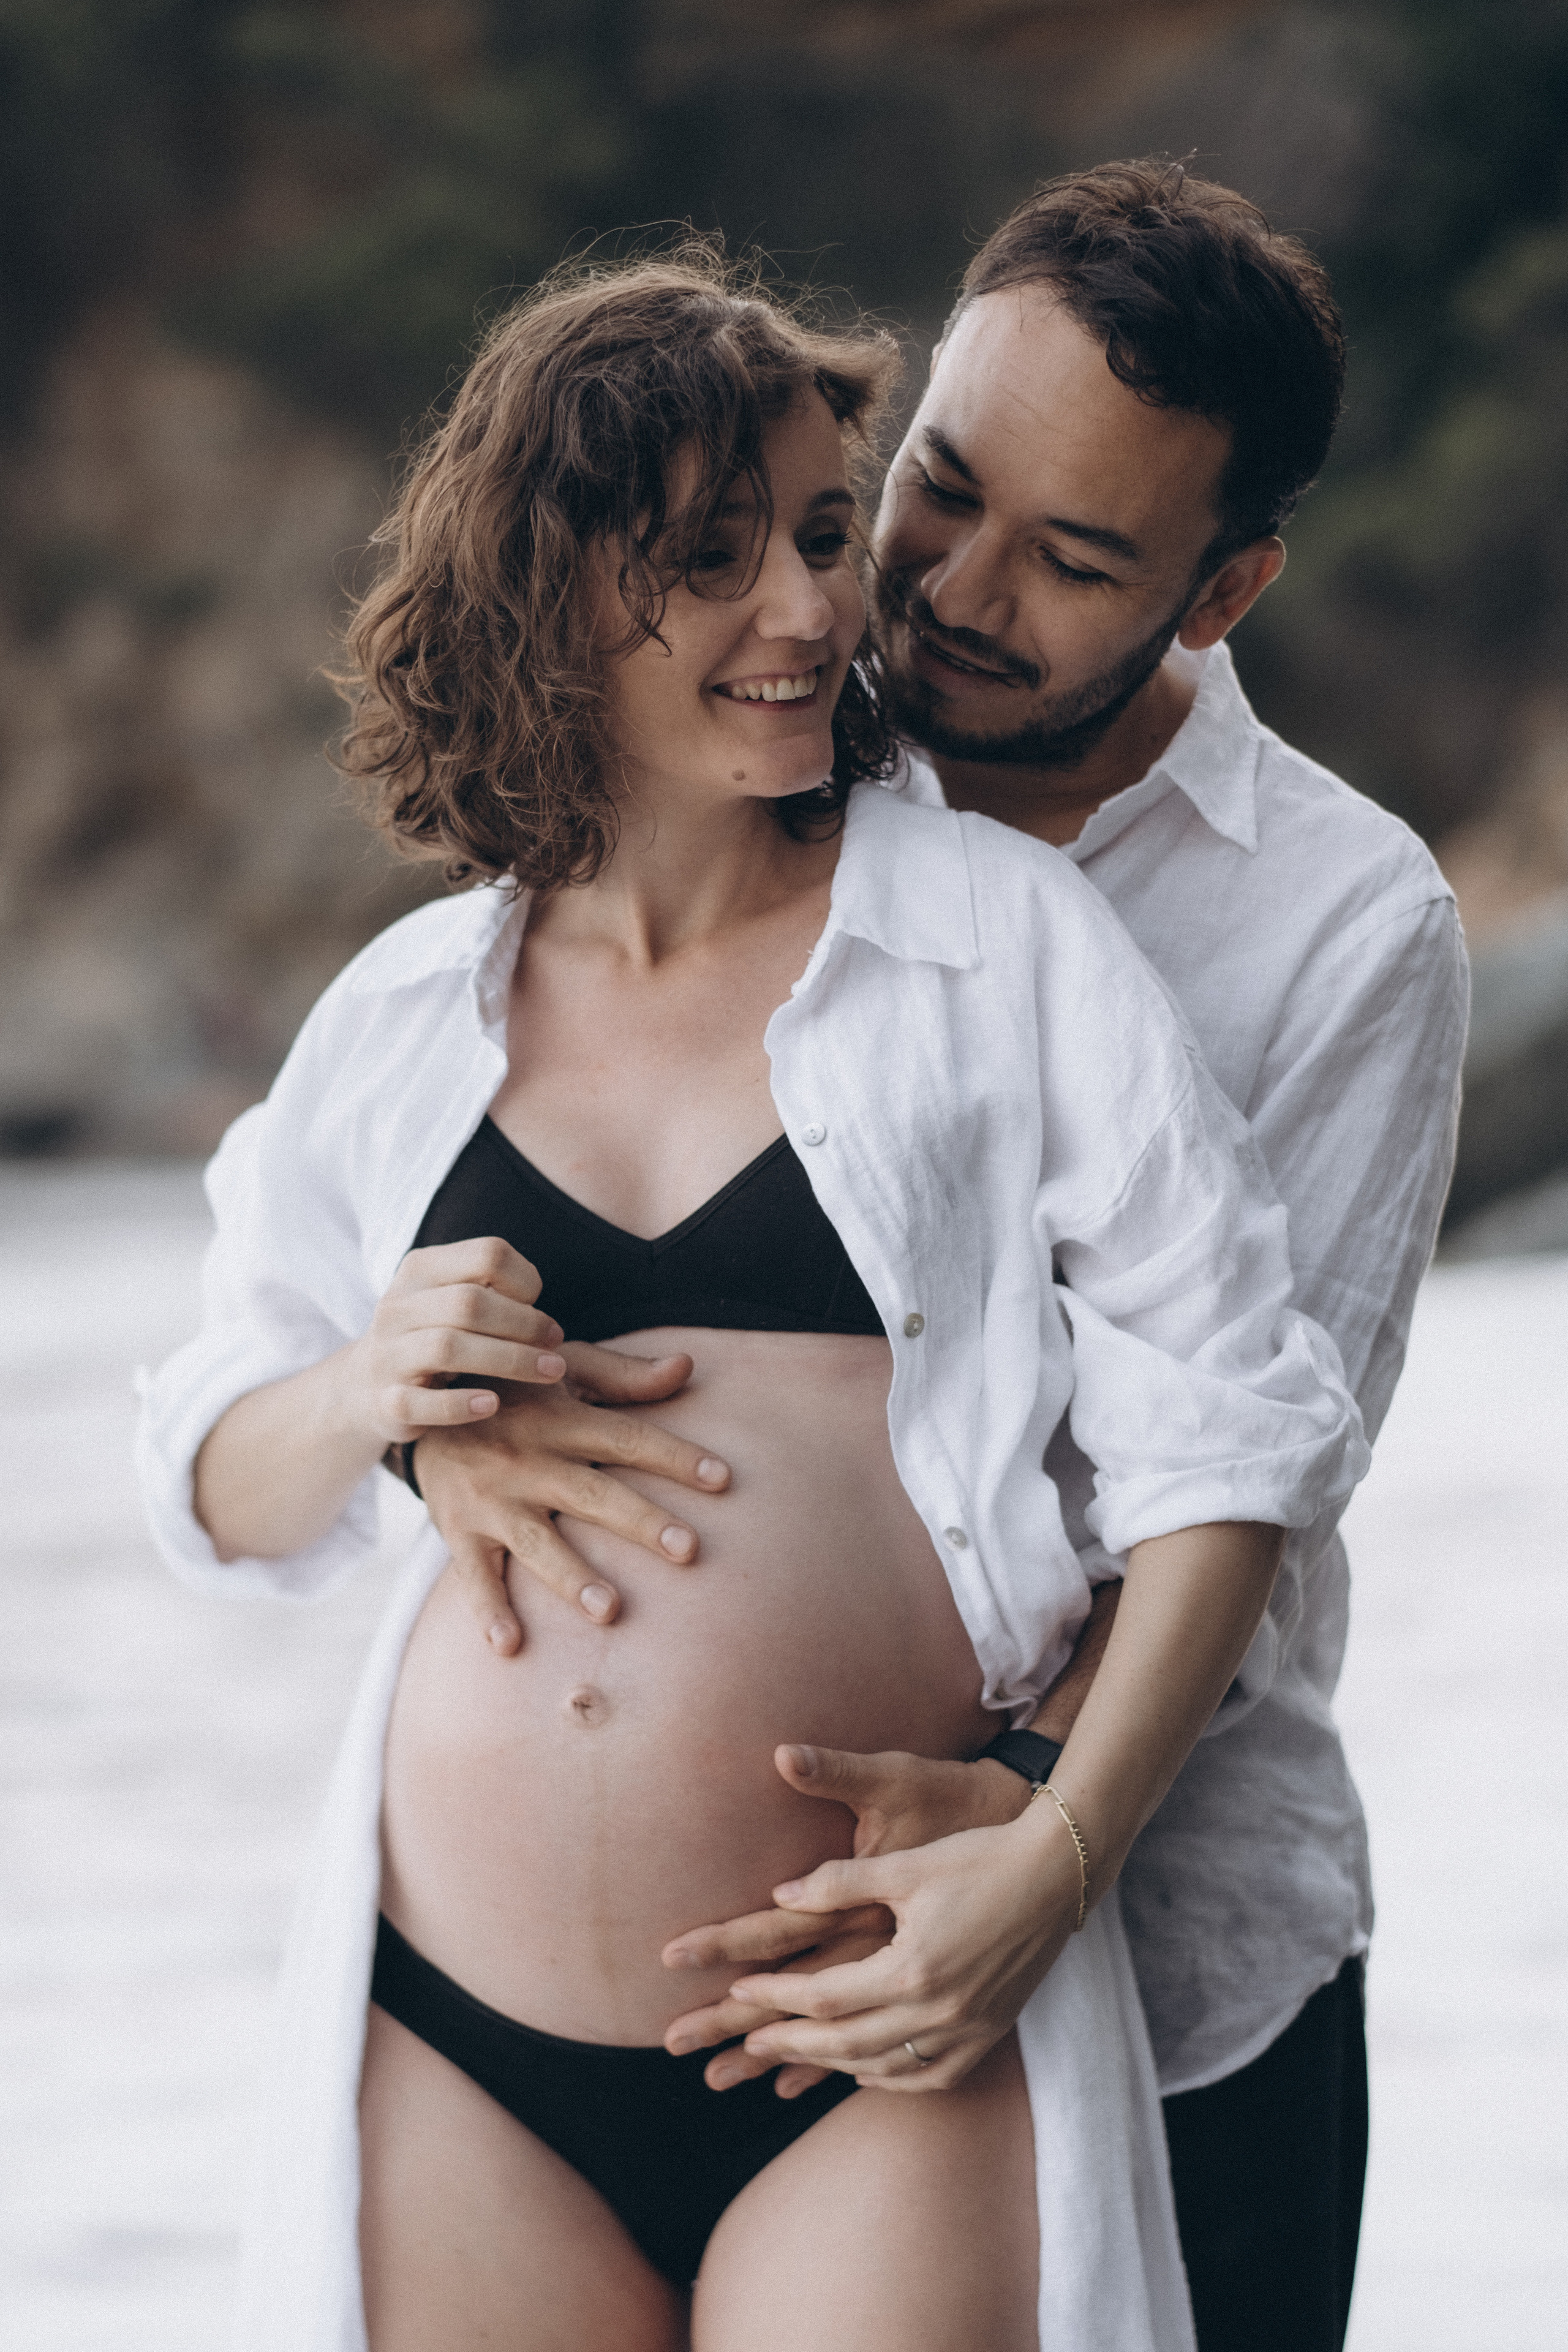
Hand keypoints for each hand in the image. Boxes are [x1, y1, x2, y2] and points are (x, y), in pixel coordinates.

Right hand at [346, 1237, 567, 1446]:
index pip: (487, 1255)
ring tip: (550, 1372)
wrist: (365, 1385)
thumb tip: (544, 1321)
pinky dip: (460, 1404)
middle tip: (556, 1344)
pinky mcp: (386, 1402)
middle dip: (524, 1324)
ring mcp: (388, 1354)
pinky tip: (492, 1404)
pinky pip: (421, 1403)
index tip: (540, 1306)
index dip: (525, 1280)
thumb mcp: (453, 1301)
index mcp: (421, 1269)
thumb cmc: (433, 1336)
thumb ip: (494, 1294)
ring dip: (509, 1360)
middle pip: (470, 1303)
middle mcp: (398, 1306)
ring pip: (448, 1347)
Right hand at [415, 1340, 730, 1651]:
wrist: (424, 1402)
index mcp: (561, 1418)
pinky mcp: (460, 1529)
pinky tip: (510, 1645)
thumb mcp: (563, 1369)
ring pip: (539, 1543)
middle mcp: (528, 1459)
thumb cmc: (514, 1389)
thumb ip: (625, 1376)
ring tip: (612, 1610)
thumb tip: (687, 1365)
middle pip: (594, 1495)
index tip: (723, 1479)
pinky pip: (475, 1575)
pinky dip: (489, 1610)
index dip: (674, 1457)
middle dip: (641, 1522)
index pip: (627, 1438)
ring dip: (573, 1578)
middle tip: (688, 1549)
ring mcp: (493, 1499)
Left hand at [662, 1743, 1029, 2092]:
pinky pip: (929, 2075)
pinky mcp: (989, 2032)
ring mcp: (968, 2029)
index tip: (738, 1994)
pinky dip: (889, 2075)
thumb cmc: (979, 1855)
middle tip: (746, 2043)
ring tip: (794, 2055)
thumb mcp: (905, 1863)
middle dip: (790, 2044)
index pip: (825, 1996)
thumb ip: (838, 1881)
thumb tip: (778, 1895)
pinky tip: (866, 2067)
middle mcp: (940, 2011)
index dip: (776, 1998)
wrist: (1058, 1873)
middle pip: (846, 2043)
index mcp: (913, 1967)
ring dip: (834, 2064)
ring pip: (885, 2066)